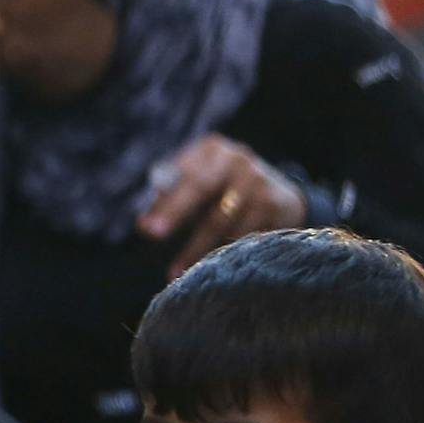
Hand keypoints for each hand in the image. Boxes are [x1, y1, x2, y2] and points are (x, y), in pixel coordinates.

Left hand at [136, 136, 307, 277]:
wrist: (281, 196)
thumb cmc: (224, 192)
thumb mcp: (199, 185)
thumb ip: (169, 200)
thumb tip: (143, 224)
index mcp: (211, 150)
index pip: (182, 175)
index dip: (164, 201)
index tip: (146, 227)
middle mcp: (236, 159)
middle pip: (201, 188)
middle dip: (176, 212)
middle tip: (153, 234)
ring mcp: (259, 181)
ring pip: (222, 220)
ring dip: (198, 249)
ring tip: (179, 271)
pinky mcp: (276, 205)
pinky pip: (244, 235)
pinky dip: (225, 253)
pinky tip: (214, 269)